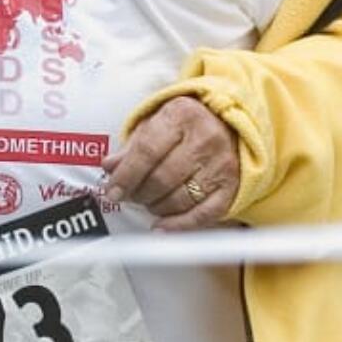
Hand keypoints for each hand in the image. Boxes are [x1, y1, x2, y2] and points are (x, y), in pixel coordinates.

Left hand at [101, 95, 239, 230]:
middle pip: (162, 178)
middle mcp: (206, 138)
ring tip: (149, 202)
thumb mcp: (156, 123)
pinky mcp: (231, 186)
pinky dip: (178, 225)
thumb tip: (109, 167)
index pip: (146, 151)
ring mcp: (222, 164)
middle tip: (130, 196)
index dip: (126, 176)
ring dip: (156, 207)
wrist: (229, 122)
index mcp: (182, 115)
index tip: (112, 191)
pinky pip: (202, 215)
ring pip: (179, 199)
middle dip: (139, 194)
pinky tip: (161, 226)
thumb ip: (132, 147)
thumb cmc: (187, 124)